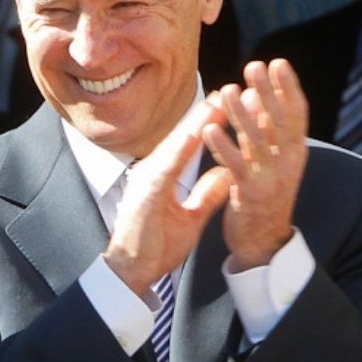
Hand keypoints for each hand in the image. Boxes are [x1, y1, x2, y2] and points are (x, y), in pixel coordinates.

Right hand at [104, 95, 231, 294]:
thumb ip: (207, 194)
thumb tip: (226, 174)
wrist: (132, 270)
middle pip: (182, 137)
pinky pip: (165, 167)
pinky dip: (180, 149)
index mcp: (163, 176)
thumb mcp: (192, 217)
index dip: (209, 123)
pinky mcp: (145, 194)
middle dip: (205, 114)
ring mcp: (146, 180)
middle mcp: (152, 172)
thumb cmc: (156, 246)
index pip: (189, 144)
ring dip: (196, 123)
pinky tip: (194, 134)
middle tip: (228, 91)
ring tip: (217, 103)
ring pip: (175, 145)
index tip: (230, 104)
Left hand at [203, 59, 307, 271]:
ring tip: (227, 90)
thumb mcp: (267, 159)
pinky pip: (236, 166)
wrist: (263, 243)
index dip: (288, 88)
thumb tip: (256, 95)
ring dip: (243, 114)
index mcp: (294, 153)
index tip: (278, 63)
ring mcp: (271, 178)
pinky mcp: (250, 194)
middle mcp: (288, 163)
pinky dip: (224, 146)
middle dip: (269, 91)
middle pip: (280, 121)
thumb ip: (261, 131)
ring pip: (258, 140)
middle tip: (256, 65)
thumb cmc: (262, 196)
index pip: (296, 114)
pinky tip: (210, 129)